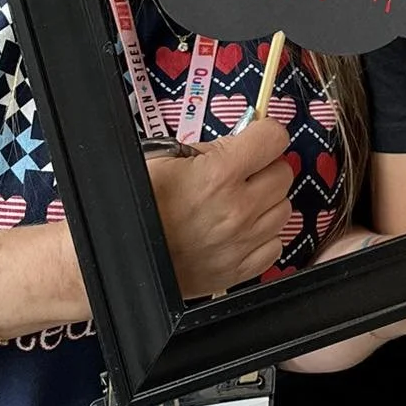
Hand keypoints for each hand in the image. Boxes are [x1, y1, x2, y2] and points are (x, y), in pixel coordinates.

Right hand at [146, 116, 294, 293]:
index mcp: (220, 174)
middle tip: (243, 173)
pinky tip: (240, 231)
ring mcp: (242, 242)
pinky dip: (263, 237)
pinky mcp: (239, 270)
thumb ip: (213, 149)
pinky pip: (274, 245)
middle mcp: (239, 209)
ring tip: (239, 204)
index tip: (258, 138)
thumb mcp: (167, 160)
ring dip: (266, 202)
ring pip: (284, 209)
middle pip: (283, 173)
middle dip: (266, 168)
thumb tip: (242, 142)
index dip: (266, 134)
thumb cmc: (139, 205)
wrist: (121, 258)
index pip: (274, 138)